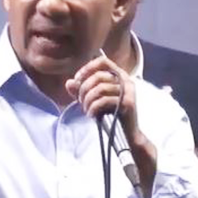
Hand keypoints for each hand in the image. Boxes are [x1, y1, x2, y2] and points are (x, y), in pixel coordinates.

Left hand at [67, 53, 156, 197]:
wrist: (127, 136)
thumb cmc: (111, 116)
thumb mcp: (94, 101)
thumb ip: (82, 91)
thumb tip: (69, 83)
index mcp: (119, 76)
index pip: (102, 61)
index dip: (88, 68)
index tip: (77, 80)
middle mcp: (126, 80)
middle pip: (98, 76)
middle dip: (84, 89)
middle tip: (80, 102)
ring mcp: (128, 92)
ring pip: (99, 88)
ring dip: (88, 100)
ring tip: (86, 110)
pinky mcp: (128, 103)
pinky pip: (104, 101)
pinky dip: (93, 108)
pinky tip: (91, 115)